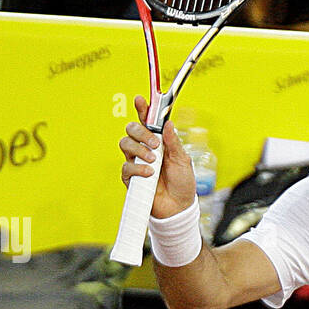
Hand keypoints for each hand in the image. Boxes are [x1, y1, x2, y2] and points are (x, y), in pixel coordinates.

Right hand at [119, 96, 195, 218]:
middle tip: (155, 143)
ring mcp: (136, 162)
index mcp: (158, 142)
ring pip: (125, 144)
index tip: (140, 100)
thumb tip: (168, 123)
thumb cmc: (182, 183)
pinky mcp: (131, 178)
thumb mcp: (183, 160)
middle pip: (131, 129)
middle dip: (141, 132)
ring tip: (153, 160)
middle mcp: (144, 149)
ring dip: (139, 149)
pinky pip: (126, 167)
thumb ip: (174, 142)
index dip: (142, 109)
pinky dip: (138, 169)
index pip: (146, 121)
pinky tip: (149, 174)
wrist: (178, 208)